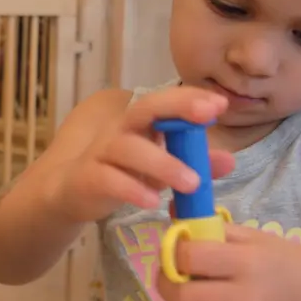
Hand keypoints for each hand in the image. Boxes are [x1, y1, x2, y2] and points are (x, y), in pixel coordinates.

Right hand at [50, 86, 234, 222]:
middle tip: (207, 117)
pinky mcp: (88, 178)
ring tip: (192, 182)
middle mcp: (120, 130)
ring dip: (162, 163)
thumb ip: (194, 163)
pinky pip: (109, 179)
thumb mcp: (163, 169)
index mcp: (141, 122)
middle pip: (145, 109)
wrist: (71, 194)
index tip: (220, 104)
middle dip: (177, 108)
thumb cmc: (122, 174)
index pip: (166, 101)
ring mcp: (101, 153)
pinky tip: (152, 201)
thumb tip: (229, 161)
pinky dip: (131, 189)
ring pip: (128, 148)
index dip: (191, 99)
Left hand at [156, 223, 300, 300]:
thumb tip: (172, 212)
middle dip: (166, 288)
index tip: (174, 255)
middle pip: (187, 299)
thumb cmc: (279, 260)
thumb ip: (210, 227)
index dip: (173, 254)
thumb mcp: (250, 236)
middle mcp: (247, 299)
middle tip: (171, 283)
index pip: (192, 258)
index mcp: (246, 262)